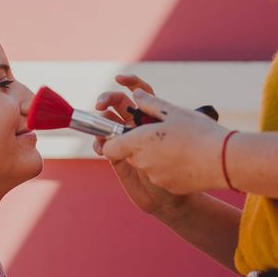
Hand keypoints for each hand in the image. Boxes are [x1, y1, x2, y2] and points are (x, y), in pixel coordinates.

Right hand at [93, 75, 188, 216]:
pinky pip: (104, 145)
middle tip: (101, 104)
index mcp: (152, 115)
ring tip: (103, 129)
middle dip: (107, 99)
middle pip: (118, 104)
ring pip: (108, 123)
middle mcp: (138, 125)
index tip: (120, 78)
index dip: (130, 82)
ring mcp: (126, 140)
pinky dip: (100, 142)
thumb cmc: (178, 164)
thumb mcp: (171, 133)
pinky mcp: (117, 156)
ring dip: (101, 121)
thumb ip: (155, 111)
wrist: (172, 197)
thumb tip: (137, 94)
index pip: (140, 92)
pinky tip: (102, 147)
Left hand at [100, 88, 231, 194]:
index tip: (127, 131)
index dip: (114, 139)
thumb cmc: (199, 132)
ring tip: (180, 143)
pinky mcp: (169, 186)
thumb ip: (150, 104)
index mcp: (139, 141)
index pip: (109, 147)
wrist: (224, 161)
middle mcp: (143, 162)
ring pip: (148, 164)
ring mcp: (156, 176)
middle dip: (141, 144)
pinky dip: (170, 166)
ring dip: (157, 154)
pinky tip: (188, 157)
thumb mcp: (174, 112)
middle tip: (162, 132)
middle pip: (131, 154)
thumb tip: (136, 96)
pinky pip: (163, 174)